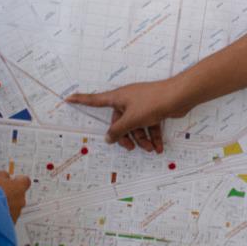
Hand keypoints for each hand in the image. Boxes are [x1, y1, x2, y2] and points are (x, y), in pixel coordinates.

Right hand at [0, 171, 30, 222]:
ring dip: (6, 205)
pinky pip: (9, 217)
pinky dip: (3, 215)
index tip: (14, 180)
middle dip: (11, 194)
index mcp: (19, 187)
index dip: (19, 180)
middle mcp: (21, 201)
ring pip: (14, 207)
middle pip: (19, 195)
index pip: (25, 181)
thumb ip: (4, 175)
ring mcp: (16, 213)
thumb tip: (7, 177)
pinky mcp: (10, 223)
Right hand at [66, 78, 187, 152]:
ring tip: (150, 149)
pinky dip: (153, 136)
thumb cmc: (152, 103)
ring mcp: (140, 105)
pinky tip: (158, 147)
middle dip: (126, 136)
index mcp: (118, 98)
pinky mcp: (153, 110)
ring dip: (142, 139)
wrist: (178, 96)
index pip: (95, 99)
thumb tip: (108, 138)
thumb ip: (119, 130)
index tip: (68, 98)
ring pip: (136, 125)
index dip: (81, 100)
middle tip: (131, 148)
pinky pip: (148, 125)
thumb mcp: (132, 120)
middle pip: (120, 121)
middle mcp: (127, 100)